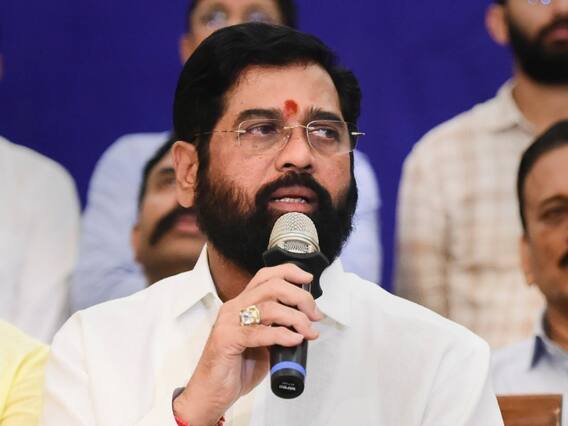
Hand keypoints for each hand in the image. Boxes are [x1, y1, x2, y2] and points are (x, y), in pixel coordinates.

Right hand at [173, 263, 323, 425]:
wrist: (210, 393)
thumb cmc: (235, 369)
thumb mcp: (263, 343)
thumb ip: (278, 328)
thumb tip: (305, 323)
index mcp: (242, 304)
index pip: (266, 276)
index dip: (289, 272)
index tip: (308, 279)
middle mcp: (234, 308)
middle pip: (272, 286)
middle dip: (300, 297)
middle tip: (314, 314)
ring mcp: (229, 322)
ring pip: (269, 307)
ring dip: (296, 318)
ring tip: (308, 332)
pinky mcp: (227, 340)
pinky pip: (259, 332)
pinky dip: (282, 335)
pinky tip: (294, 340)